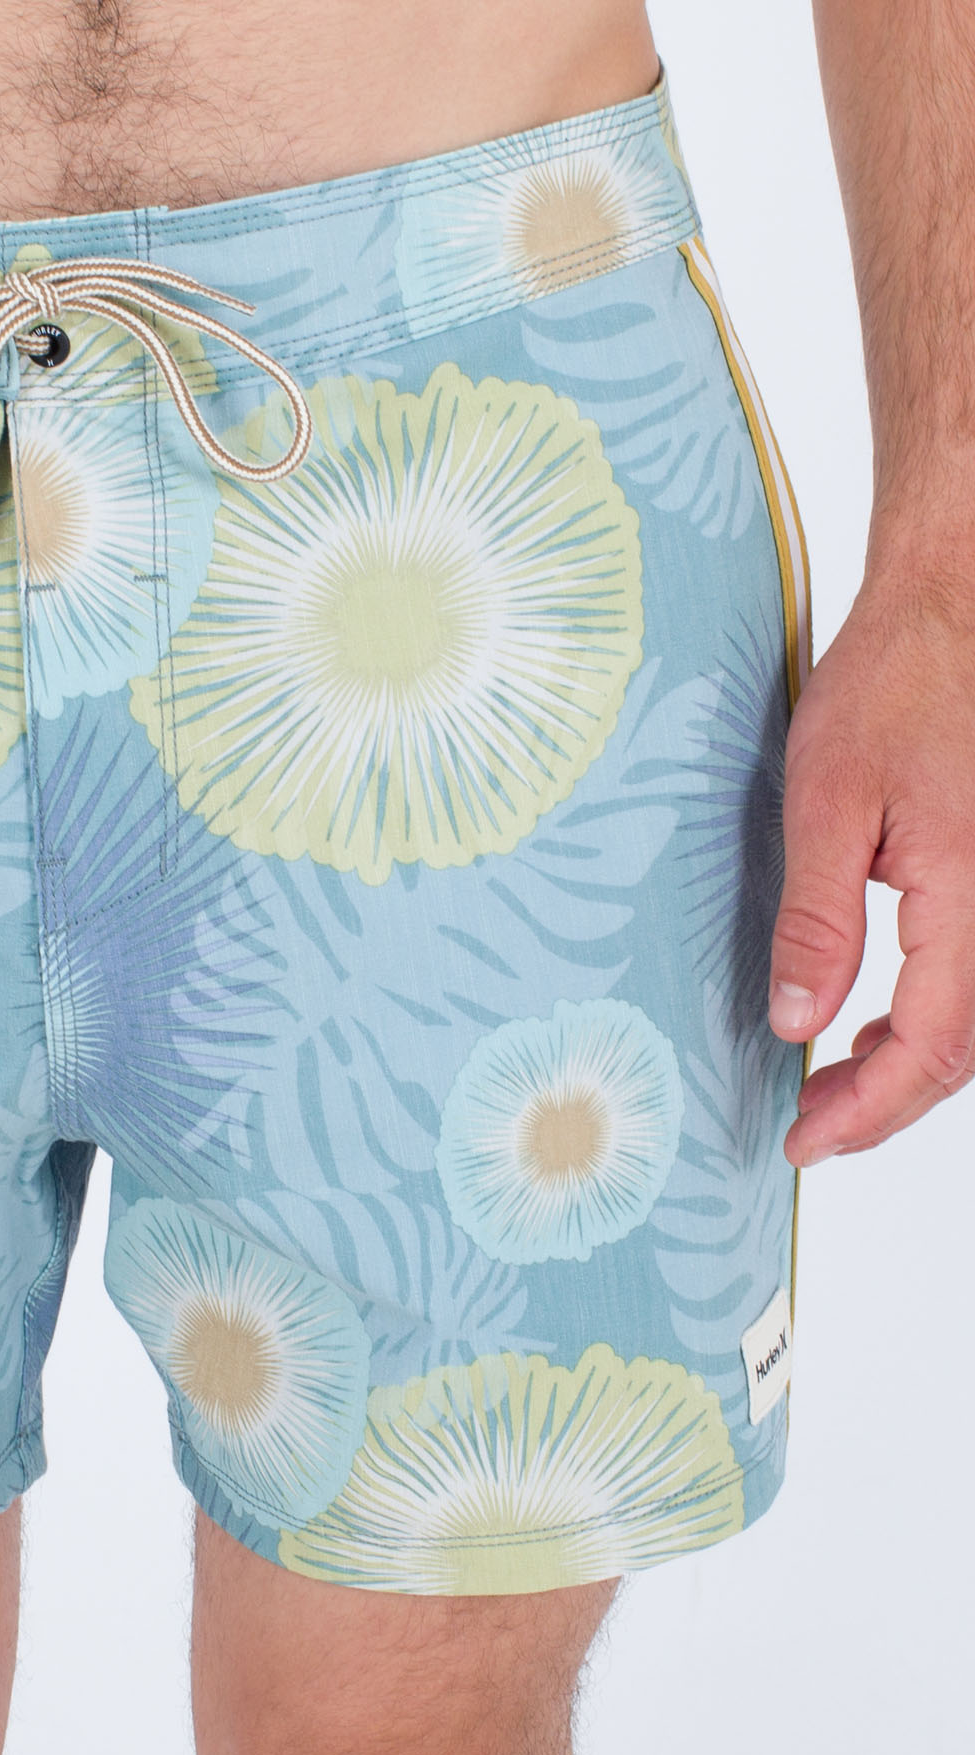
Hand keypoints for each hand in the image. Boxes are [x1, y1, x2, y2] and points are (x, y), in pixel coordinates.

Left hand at [770, 528, 974, 1164]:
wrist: (952, 612)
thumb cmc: (893, 684)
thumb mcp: (827, 801)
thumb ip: (818, 921)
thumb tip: (798, 1023)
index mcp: (970, 895)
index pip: (930, 1049)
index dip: (867, 1112)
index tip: (804, 1142)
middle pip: (963, 1053)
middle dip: (885, 1104)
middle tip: (808, 1128)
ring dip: (909, 1066)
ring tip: (832, 1084)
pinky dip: (931, 1019)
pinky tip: (875, 1022)